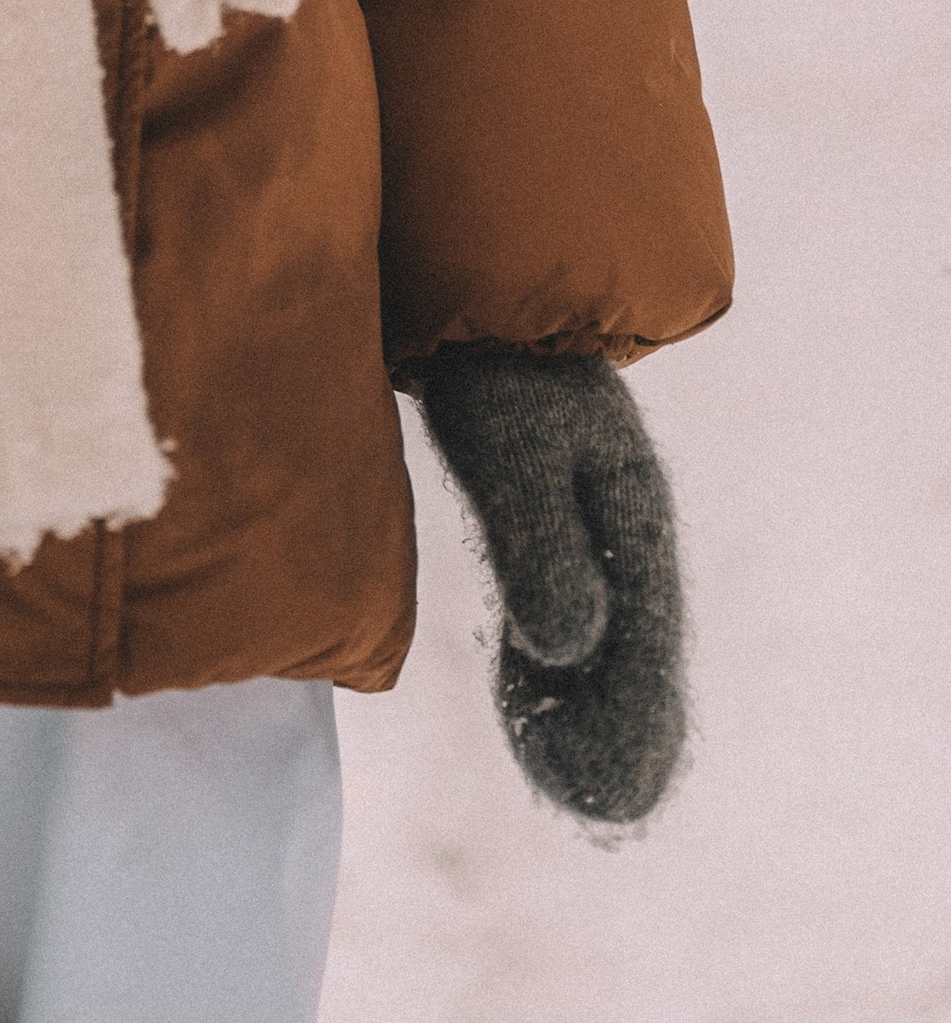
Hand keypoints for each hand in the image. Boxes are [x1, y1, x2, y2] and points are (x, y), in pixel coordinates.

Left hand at [416, 346, 686, 827]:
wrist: (468, 306)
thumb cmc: (493, 368)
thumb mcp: (515, 450)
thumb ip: (540, 543)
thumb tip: (569, 652)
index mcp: (634, 513)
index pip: (646, 639)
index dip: (636, 718)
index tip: (619, 790)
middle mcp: (618, 529)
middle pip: (631, 647)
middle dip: (622, 727)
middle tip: (602, 808)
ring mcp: (582, 527)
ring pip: (598, 637)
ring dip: (588, 705)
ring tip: (569, 781)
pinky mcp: (538, 522)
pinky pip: (558, 612)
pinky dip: (551, 668)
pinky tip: (531, 708)